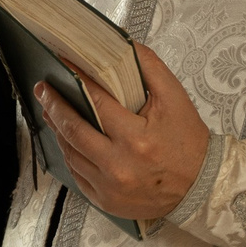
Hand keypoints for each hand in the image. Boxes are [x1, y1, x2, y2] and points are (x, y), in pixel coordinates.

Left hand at [33, 42, 210, 222]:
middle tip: (44, 88)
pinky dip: (70, 153)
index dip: (75, 79)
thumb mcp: (175, 98)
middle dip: (53, 105)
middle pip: (72, 130)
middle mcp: (118, 165)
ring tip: (51, 110)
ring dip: (58, 129)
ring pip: (70, 153)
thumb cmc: (187, 141)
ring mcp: (109, 187)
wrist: (201, 187)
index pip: (95, 101)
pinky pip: (76, 174)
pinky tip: (67, 138)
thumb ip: (149, 68)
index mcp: (136, 138)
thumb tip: (122, 45)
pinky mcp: (104, 201)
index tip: (62, 63)